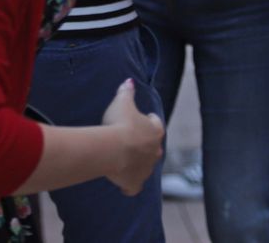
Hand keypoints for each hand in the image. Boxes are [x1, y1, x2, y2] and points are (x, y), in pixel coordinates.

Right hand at [100, 79, 163, 195]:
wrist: (112, 149)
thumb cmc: (119, 123)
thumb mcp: (122, 102)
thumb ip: (127, 91)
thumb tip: (129, 81)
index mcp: (155, 131)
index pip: (154, 123)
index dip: (146, 120)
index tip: (138, 119)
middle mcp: (156, 151)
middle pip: (152, 146)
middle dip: (143, 144)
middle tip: (129, 140)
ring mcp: (147, 169)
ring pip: (146, 166)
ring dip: (138, 163)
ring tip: (124, 160)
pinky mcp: (135, 182)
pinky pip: (134, 187)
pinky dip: (130, 185)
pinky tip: (124, 184)